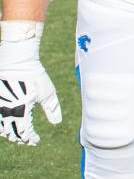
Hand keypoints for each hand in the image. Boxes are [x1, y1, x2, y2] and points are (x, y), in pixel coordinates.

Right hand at [0, 22, 61, 145]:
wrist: (16, 61)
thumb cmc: (35, 76)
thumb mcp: (47, 92)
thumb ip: (52, 109)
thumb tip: (58, 123)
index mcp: (21, 112)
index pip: (24, 133)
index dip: (30, 140)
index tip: (36, 141)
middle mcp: (7, 112)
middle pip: (11, 133)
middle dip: (20, 139)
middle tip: (28, 140)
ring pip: (1, 128)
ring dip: (10, 133)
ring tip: (18, 135)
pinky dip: (2, 126)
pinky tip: (9, 125)